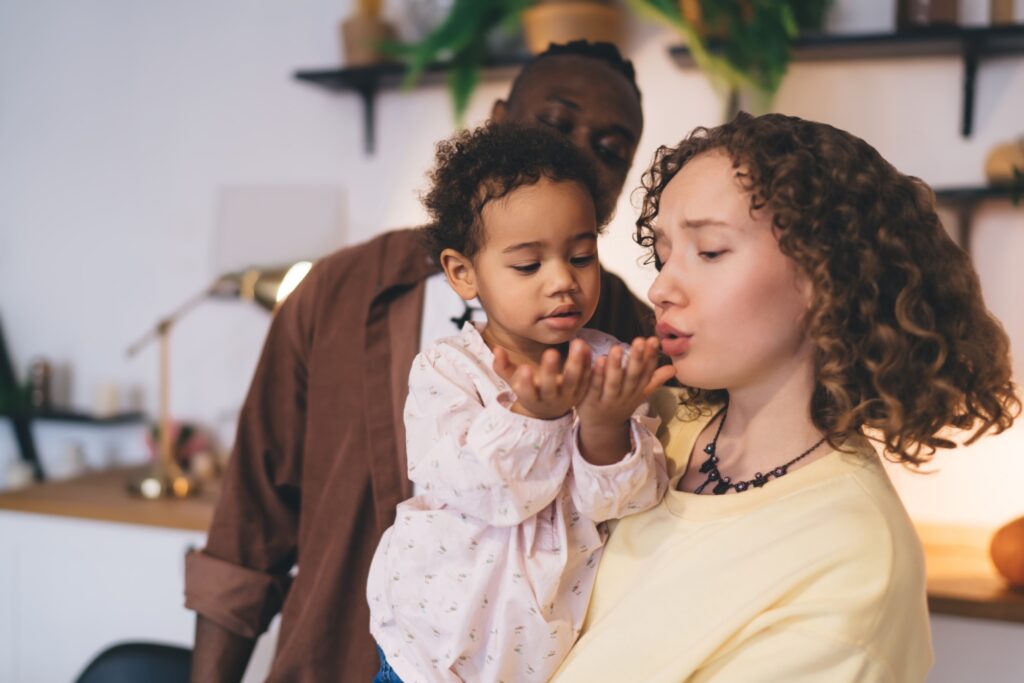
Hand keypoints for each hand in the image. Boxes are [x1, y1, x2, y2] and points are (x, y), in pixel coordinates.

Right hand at [492, 340, 591, 419]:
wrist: (550, 409)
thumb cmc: (529, 389)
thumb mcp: (513, 381)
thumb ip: (503, 366)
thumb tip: (497, 349)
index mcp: (531, 398)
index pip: (527, 393)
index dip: (525, 383)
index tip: (524, 369)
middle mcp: (550, 399)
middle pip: (551, 387)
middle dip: (550, 370)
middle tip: (551, 352)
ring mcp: (567, 396)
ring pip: (573, 381)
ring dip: (576, 363)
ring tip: (578, 343)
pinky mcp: (581, 391)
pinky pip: (586, 377)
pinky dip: (588, 363)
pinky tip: (588, 347)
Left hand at [577, 337, 675, 463]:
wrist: (601, 428)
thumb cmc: (621, 403)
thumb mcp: (640, 393)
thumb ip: (654, 379)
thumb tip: (674, 369)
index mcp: (638, 391)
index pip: (647, 373)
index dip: (650, 357)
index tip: (653, 340)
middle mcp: (625, 396)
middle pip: (632, 377)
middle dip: (637, 359)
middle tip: (639, 341)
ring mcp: (608, 399)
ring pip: (613, 383)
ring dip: (616, 365)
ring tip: (617, 348)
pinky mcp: (590, 401)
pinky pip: (595, 387)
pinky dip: (596, 375)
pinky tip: (598, 360)